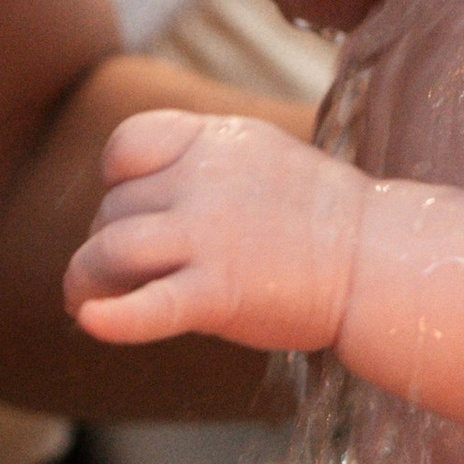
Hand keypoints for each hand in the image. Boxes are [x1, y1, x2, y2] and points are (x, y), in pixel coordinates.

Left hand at [67, 110, 362, 351]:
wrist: (380, 260)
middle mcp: (204, 179)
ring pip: (108, 251)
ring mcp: (210, 235)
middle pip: (113, 210)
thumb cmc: (321, 217)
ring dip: (85, 281)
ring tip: (83, 303)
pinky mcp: (219, 293)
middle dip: (109, 244)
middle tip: (124, 275)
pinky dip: (112, 318)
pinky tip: (92, 322)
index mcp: (213, 141)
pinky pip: (148, 305)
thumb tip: (127, 189)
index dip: (117, 181)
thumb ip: (198, 161)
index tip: (131, 206)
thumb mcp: (258, 157)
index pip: (126, 146)